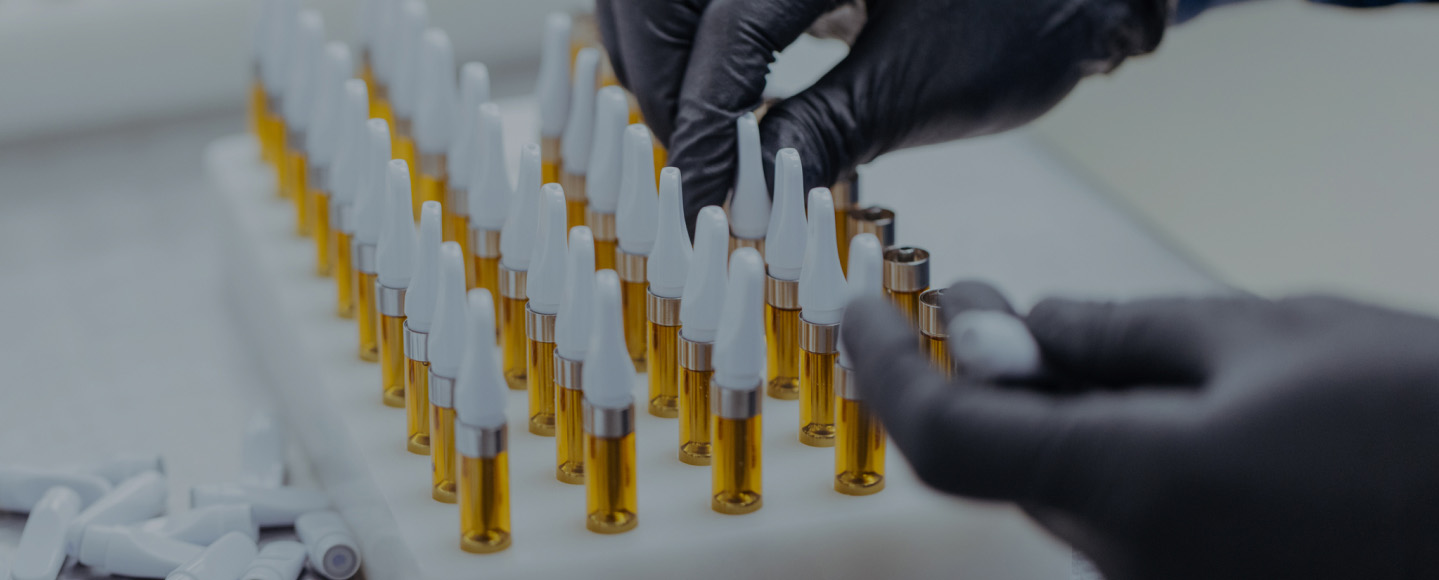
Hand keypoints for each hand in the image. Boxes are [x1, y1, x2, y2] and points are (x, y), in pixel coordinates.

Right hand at [595, 0, 1168, 228]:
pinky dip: (693, 29)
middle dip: (658, 79)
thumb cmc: (1027, 13)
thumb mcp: (920, 86)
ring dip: (662, 53)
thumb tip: (744, 185)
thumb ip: (820, 132)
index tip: (705, 199)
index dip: (701, 127)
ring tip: (695, 130)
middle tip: (689, 163)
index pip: (724, 32)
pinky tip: (715, 82)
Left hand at [841, 282, 1438, 578]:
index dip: (889, 368)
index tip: (868, 309)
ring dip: (1033, 414)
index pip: (949, 437)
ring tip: (1065, 338)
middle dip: (972, 376)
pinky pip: (1107, 516)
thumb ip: (1122, 334)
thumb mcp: (1262, 336)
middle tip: (972, 298)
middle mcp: (1137, 560)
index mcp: (1142, 484)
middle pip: (999, 461)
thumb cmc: (1419, 417)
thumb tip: (1034, 327)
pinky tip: (1127, 399)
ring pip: (1051, 489)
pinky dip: (1088, 452)